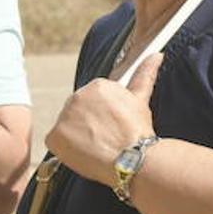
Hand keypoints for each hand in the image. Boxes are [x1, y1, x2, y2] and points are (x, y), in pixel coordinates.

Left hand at [43, 53, 162, 182]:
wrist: (133, 158)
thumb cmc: (138, 132)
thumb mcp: (141, 99)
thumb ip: (144, 74)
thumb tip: (157, 54)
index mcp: (97, 86)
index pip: (93, 104)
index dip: (104, 119)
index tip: (114, 128)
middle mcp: (77, 96)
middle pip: (79, 115)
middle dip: (90, 126)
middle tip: (106, 139)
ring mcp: (64, 116)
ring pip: (68, 129)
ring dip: (79, 138)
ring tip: (98, 148)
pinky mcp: (55, 136)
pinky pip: (57, 143)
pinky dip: (67, 150)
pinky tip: (85, 154)